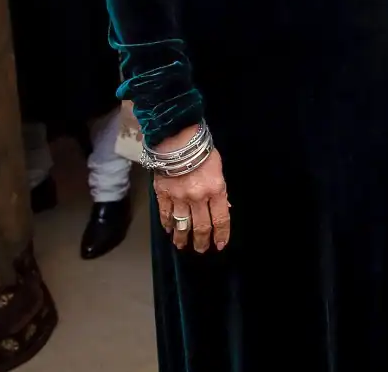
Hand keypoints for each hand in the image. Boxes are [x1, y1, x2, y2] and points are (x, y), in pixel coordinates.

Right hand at [153, 131, 230, 253]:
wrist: (178, 138)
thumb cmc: (202, 150)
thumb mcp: (218, 168)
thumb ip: (220, 190)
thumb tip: (224, 207)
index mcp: (215, 190)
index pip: (221, 219)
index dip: (221, 234)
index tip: (219, 245)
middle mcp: (198, 198)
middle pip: (201, 227)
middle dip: (202, 241)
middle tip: (201, 249)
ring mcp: (179, 198)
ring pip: (182, 226)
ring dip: (182, 238)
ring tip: (182, 246)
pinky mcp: (163, 195)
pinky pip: (166, 215)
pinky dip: (167, 225)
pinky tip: (169, 231)